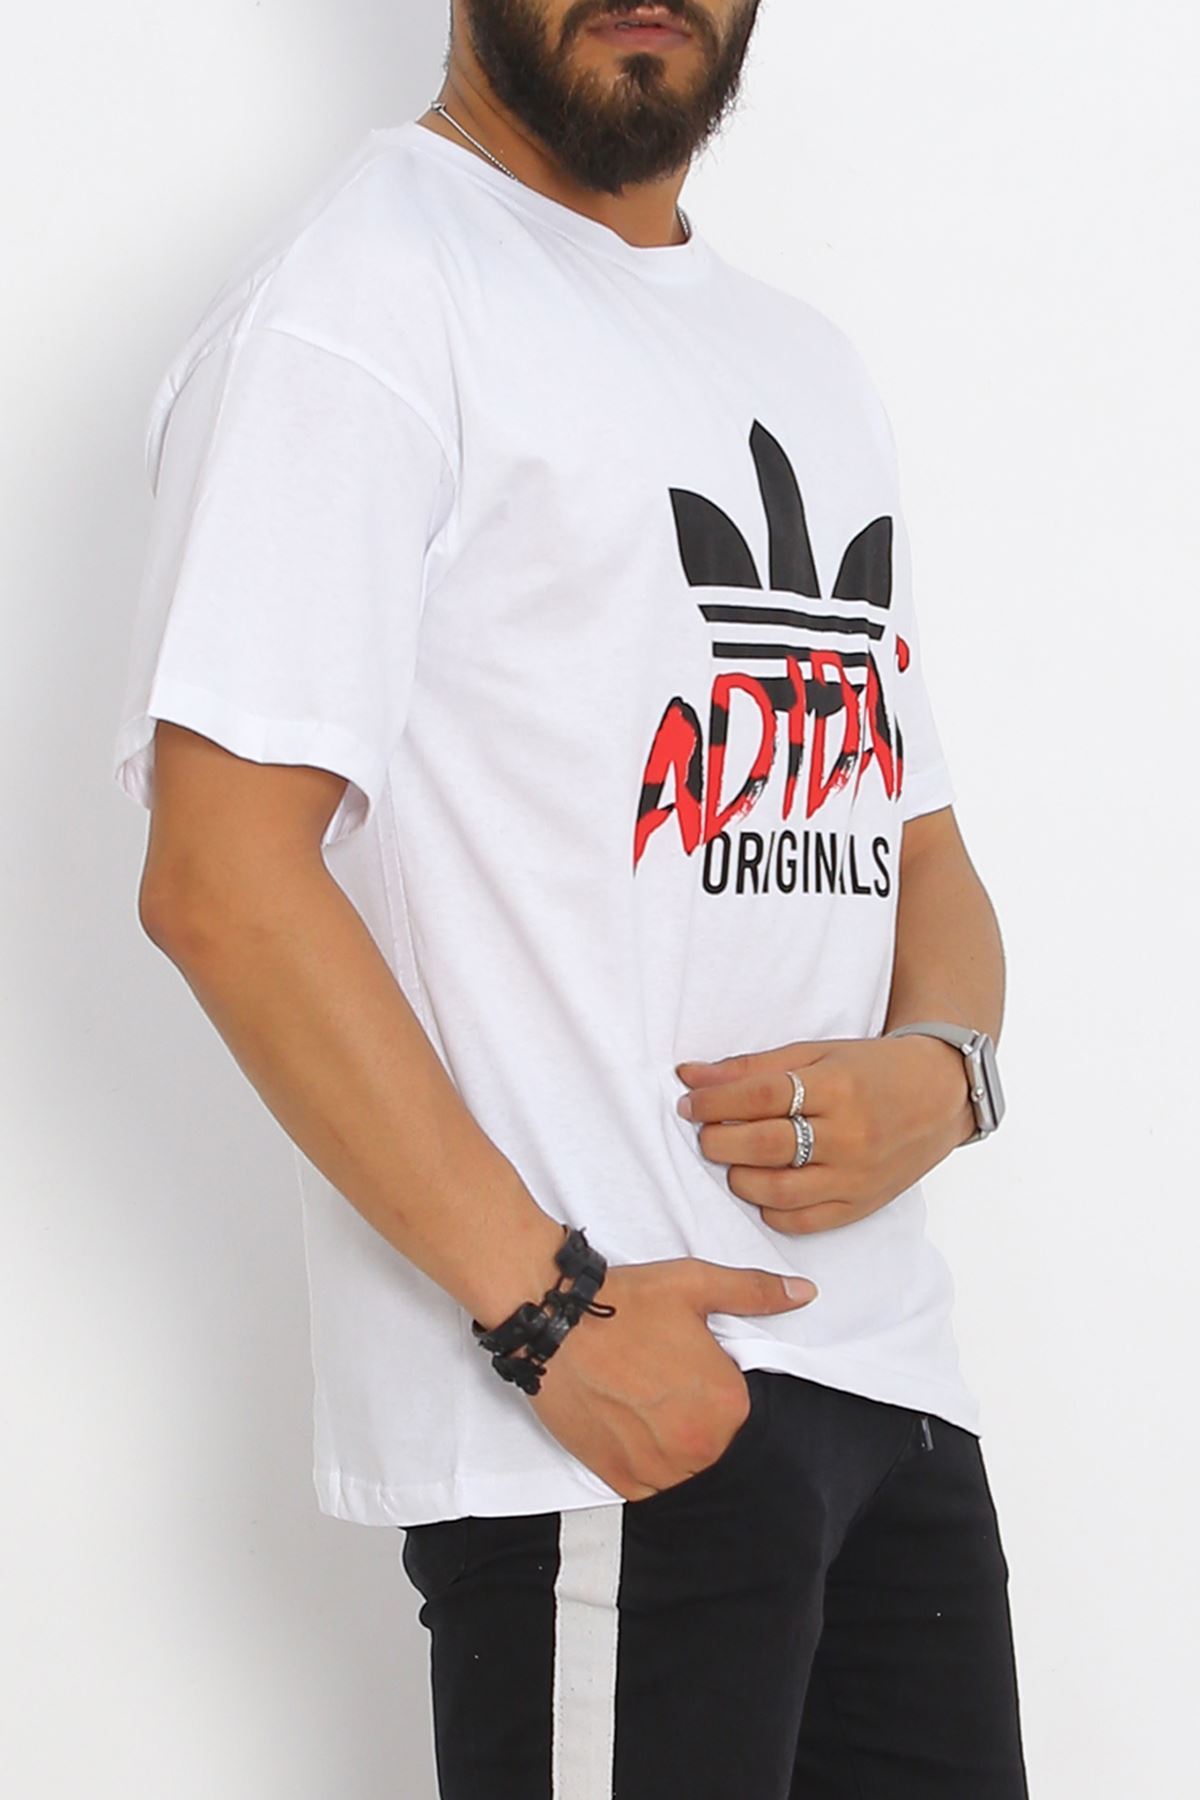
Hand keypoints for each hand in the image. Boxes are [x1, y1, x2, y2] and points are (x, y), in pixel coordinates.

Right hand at [528, 1258, 817, 1500]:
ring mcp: (659, 1470)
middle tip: (663, 1383)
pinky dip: (644, 1462)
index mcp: (728, 1406)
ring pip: (684, 1469)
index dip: (717, 1386)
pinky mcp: (620, 1480)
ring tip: (642, 1404)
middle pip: (714, 1443)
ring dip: (672, 1445)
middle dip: (696, 1418)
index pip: (741, 1411)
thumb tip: (804, 1293)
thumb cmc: (625, 1302)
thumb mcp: (697, 1284)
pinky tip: (628, 1426)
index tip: (693, 1367)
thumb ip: (756, 1293)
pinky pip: (649, 1486)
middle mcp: (699, 1448)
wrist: (553, 1322)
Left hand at [674, 1034, 975, 1235]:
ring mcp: (856, 1176)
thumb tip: (689, 1075)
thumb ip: (753, 1067)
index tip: (688, 1102)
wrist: (941, 1094)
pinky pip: (802, 1222)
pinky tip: (763, 1187)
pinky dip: (770, 1209)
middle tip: (706, 1132)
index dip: (715, 1101)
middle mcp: (849, 1135)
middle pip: (765, 1146)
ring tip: (734, 1159)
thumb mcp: (817, 1053)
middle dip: (718, 1141)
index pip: (762, 1095)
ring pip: (777, 1191)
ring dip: (739, 1177)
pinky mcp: (861, 1205)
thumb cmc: (874, 1068)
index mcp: (837, 1087)